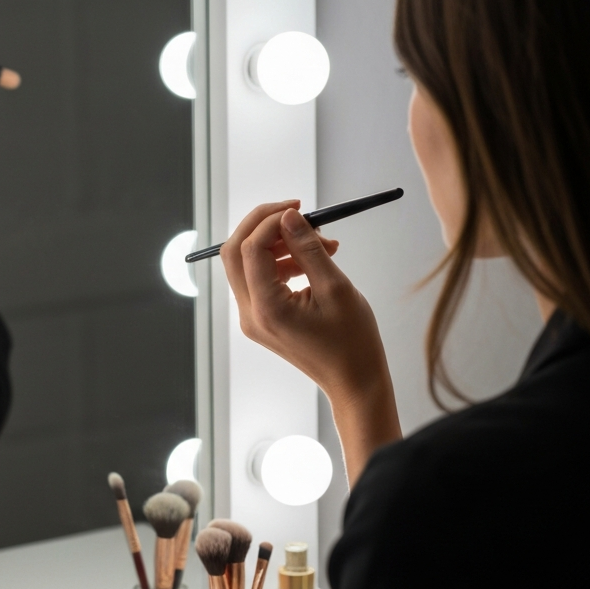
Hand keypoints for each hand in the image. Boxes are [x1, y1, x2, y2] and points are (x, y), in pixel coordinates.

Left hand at [222, 201, 401, 482]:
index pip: (250, 248)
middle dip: (264, 226)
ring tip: (323, 242)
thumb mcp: (334, 287)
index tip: (300, 208)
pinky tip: (314, 260)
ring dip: (279, 244)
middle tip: (297, 213)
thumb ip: (307, 248)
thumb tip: (288, 216)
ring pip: (247, 265)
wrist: (353, 380)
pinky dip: (282, 262)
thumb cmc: (352, 340)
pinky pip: (260, 280)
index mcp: (266, 308)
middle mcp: (250, 314)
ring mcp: (252, 319)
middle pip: (235, 253)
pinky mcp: (261, 319)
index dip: (271, 220)